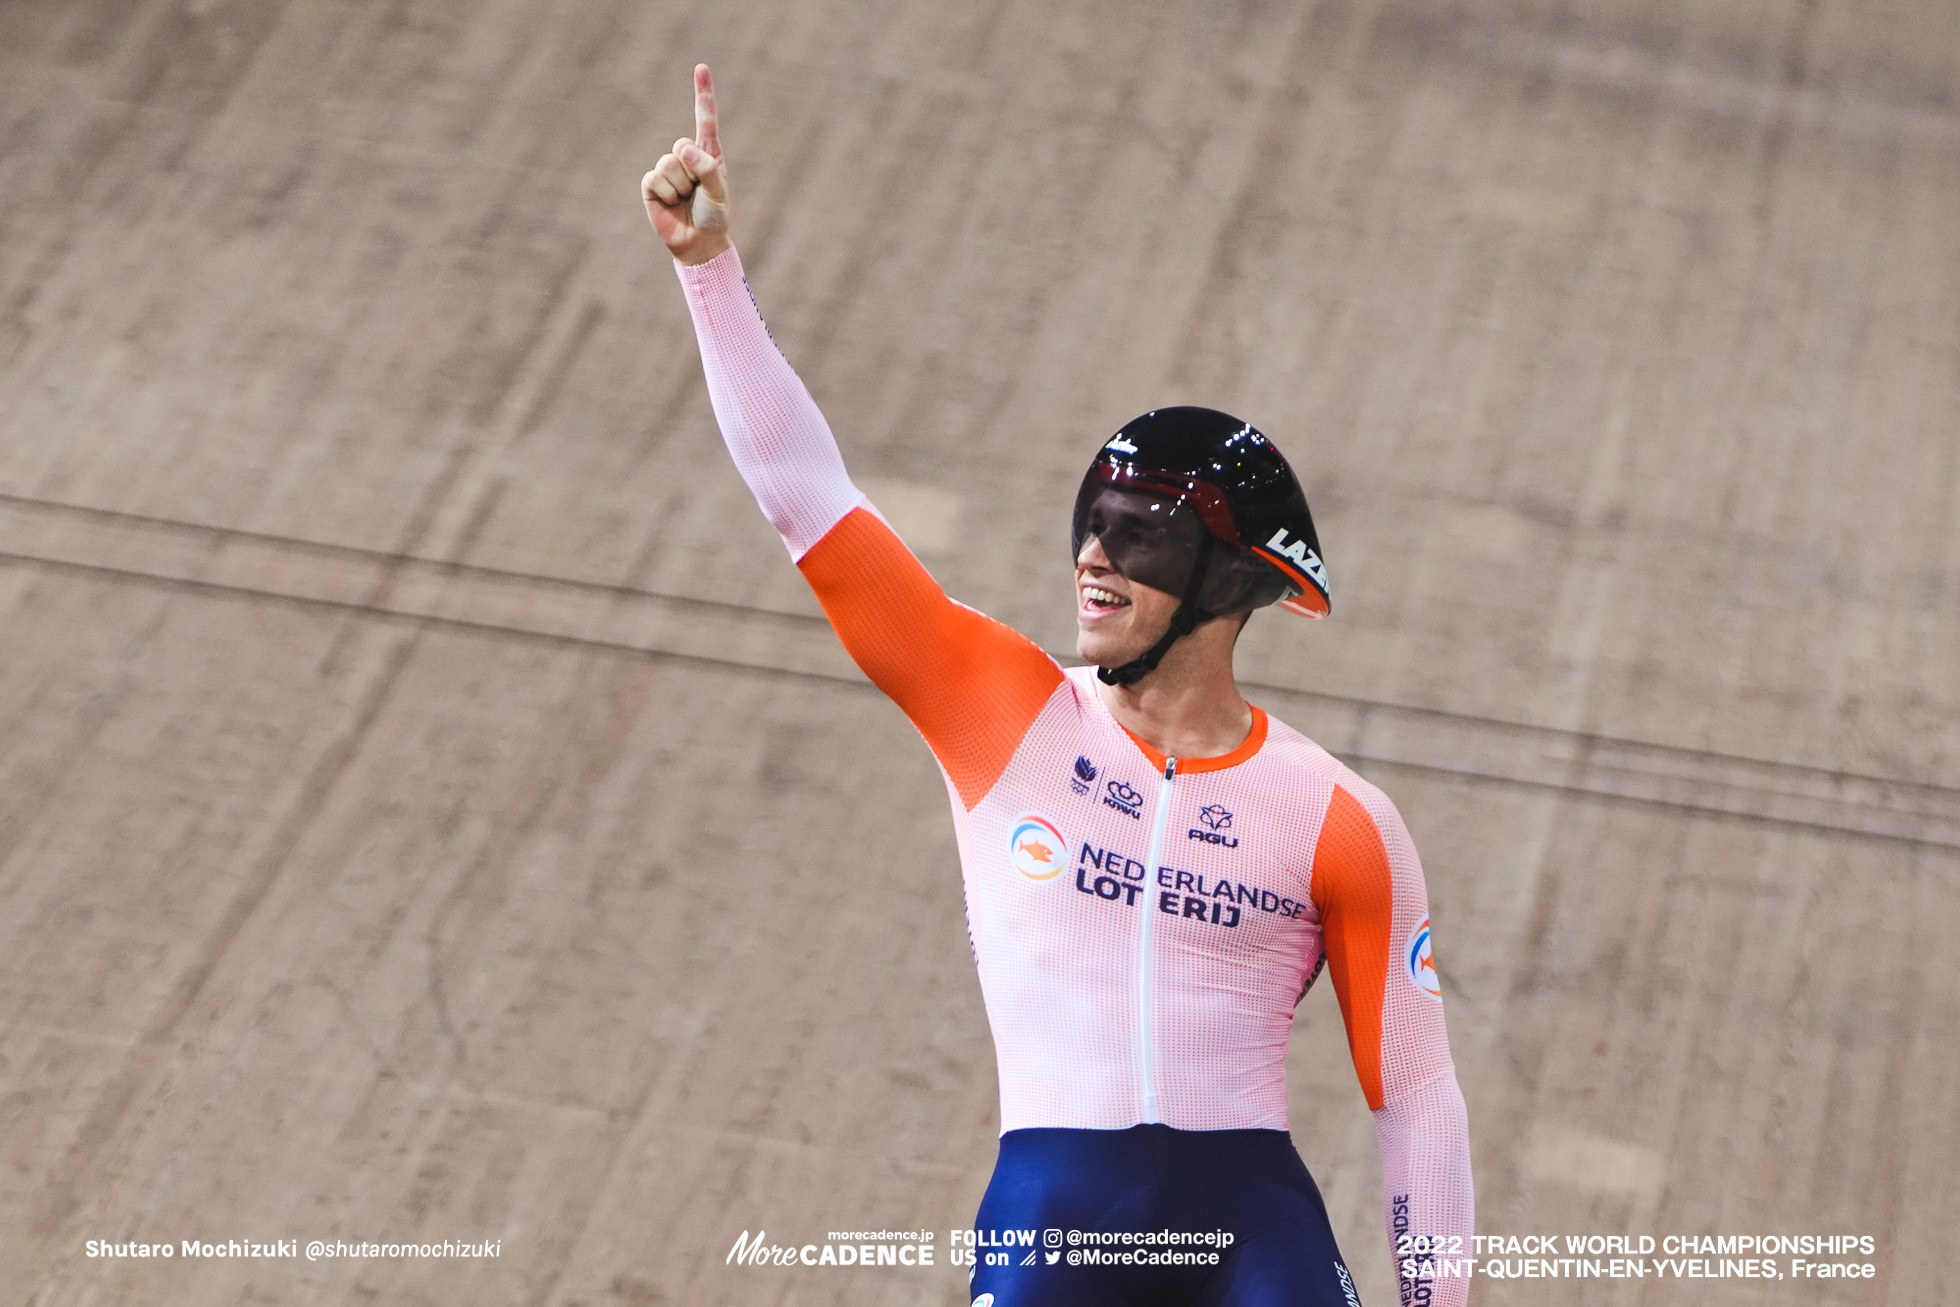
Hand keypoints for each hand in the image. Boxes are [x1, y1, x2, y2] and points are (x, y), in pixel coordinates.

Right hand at [642, 64, 729, 264]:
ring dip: (680, 187)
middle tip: (697, 193)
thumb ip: (706, 168)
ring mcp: (667, 169)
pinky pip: (655, 178)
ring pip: (668, 164)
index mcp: (708, 153)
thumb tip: (681, 149)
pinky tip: (671, 204)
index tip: (701, 68)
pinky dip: (666, 194)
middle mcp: (686, 157)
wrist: (699, 243)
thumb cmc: (714, 216)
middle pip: (681, 146)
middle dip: (692, 173)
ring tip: (686, 200)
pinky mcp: (651, 185)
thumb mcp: (719, 191)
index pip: (704, 118)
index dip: (702, 93)